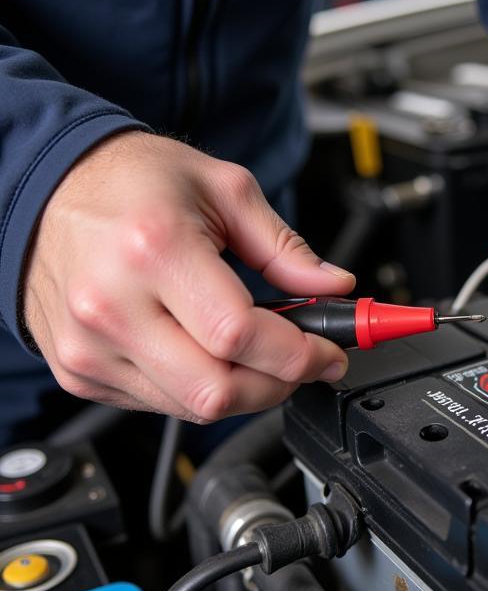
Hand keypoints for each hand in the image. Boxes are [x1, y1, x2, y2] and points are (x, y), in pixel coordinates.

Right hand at [23, 131, 354, 421]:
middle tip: (303, 359)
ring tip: (258, 352)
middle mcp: (112, 306)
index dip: (300, 354)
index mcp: (153, 251)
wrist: (49, 187)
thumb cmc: (132, 182)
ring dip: (244, 391)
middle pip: (218, 390)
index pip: (240, 335)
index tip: (330, 351)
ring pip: (193, 407)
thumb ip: (286, 248)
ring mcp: (89, 346)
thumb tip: (335, 286)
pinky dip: (200, 388)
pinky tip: (207, 352)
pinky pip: (160, 404)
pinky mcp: (79, 371)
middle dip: (279, 383)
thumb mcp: (224, 189)